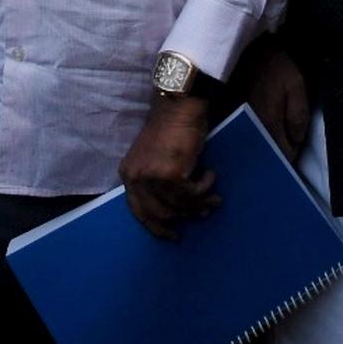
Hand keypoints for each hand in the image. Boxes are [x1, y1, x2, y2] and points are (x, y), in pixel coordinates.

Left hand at [119, 95, 218, 239]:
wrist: (178, 107)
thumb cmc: (169, 131)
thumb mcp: (154, 160)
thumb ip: (157, 184)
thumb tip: (178, 213)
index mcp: (128, 174)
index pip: (139, 211)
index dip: (156, 227)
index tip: (173, 236)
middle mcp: (136, 177)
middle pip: (161, 213)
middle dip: (185, 216)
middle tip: (203, 212)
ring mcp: (152, 177)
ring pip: (180, 206)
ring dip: (200, 202)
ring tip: (213, 196)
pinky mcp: (171, 175)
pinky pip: (193, 194)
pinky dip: (206, 188)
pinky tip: (211, 175)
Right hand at [239, 39, 309, 162]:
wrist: (240, 45)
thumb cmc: (271, 64)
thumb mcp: (295, 84)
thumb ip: (299, 115)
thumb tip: (297, 141)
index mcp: (269, 123)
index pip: (284, 155)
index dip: (293, 153)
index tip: (294, 144)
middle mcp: (249, 128)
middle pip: (264, 154)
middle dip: (274, 153)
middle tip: (280, 142)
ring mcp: (234, 122)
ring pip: (250, 145)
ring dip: (259, 145)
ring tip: (265, 138)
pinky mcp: (224, 114)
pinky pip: (238, 134)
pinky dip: (245, 136)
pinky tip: (250, 130)